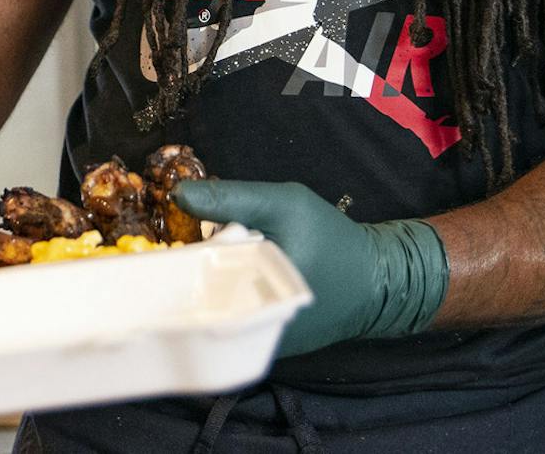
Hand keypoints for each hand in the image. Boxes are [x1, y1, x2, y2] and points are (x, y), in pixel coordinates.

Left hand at [172, 179, 446, 358]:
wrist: (376, 282)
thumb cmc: (330, 239)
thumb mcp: (284, 204)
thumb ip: (230, 198)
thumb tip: (177, 194)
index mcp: (254, 293)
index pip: (191, 279)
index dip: (173, 258)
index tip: (168, 243)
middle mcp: (254, 331)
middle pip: (199, 301)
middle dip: (189, 275)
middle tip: (191, 253)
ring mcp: (261, 347)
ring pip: (214, 314)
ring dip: (207, 289)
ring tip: (211, 266)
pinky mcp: (268, 350)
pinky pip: (234, 324)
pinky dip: (227, 303)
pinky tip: (231, 282)